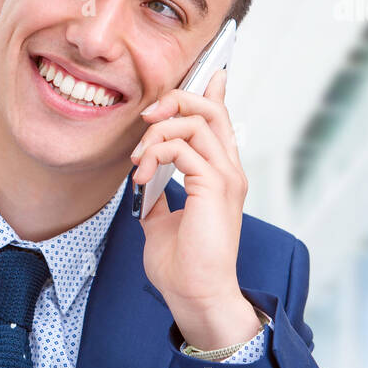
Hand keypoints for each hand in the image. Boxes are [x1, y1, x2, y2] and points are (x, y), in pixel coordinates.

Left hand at [129, 68, 260, 350]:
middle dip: (175, 100)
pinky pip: (182, 148)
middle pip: (211, 109)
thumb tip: (144, 181)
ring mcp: (225, 177)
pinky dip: (155, 154)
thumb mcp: (161, 222)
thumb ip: (157, 196)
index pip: (220, 121)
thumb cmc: (182, 266)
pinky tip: (142, 176)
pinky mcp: (214, 186)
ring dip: (157, 133)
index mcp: (220, 176)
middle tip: (147, 117)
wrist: (194, 294)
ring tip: (139, 161)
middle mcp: (228, 171)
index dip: (210, 91)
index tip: (204, 73)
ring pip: (196, 121)